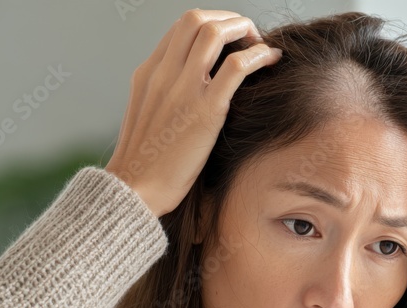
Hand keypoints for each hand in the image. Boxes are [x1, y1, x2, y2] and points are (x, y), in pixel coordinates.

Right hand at [105, 9, 281, 216]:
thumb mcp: (150, 116)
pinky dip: (259, 56)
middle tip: (249, 37)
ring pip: (215, 33)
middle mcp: (163, 73)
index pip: (181, 27)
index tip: (232, 39)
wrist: (135, 189)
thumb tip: (198, 85)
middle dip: (228, 19)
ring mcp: (183, 89)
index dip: (212, 24)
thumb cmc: (148, 162)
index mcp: (149, 72)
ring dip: (245, 30)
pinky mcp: (205, 111)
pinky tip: (271, 60)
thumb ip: (168, 93)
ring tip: (262, 45)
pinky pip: (237, 66)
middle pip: (196, 19)